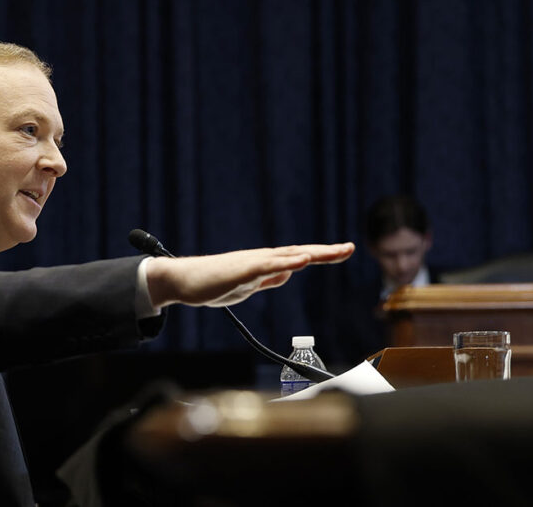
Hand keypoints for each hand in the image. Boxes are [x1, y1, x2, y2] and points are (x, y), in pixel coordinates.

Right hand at [144, 242, 354, 308]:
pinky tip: (303, 260)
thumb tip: (289, 272)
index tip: (344, 251)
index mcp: (266, 264)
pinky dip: (287, 262)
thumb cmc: (212, 283)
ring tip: (336, 251)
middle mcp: (263, 259)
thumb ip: (268, 279)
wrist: (183, 281)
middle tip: (350, 247)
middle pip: (300, 253)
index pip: (300, 258)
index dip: (323, 254)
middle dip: (326, 251)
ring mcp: (253, 263)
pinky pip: (268, 266)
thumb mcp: (248, 285)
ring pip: (288, 256)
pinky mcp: (242, 270)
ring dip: (313, 253)